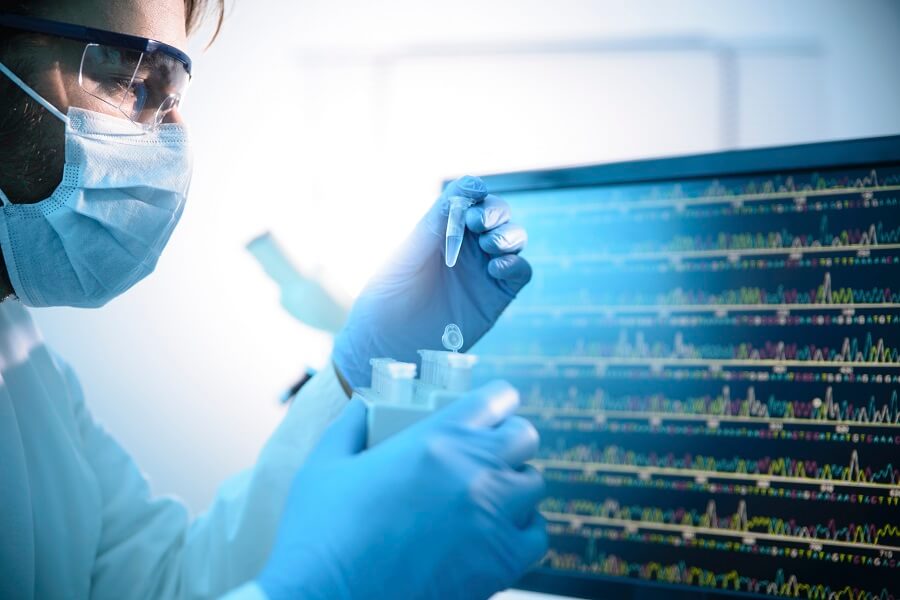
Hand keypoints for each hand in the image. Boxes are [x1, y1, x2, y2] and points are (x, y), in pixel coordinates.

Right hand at [257, 381, 547, 599]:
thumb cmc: (320, 534)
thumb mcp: (325, 464)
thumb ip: (351, 425)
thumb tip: (363, 404)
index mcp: (435, 439)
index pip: (498, 398)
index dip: (496, 402)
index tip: (488, 412)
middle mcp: (473, 471)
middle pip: (525, 437)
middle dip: (508, 443)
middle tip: (486, 456)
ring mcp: (491, 518)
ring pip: (534, 485)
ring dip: (514, 487)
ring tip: (488, 497)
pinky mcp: (500, 563)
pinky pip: (537, 536)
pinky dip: (522, 532)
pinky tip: (496, 535)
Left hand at [333, 175, 530, 387]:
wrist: (387, 342)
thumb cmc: (388, 295)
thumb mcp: (408, 253)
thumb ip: (436, 222)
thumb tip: (465, 188)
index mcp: (443, 230)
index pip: (470, 198)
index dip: (475, 191)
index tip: (473, 193)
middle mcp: (468, 246)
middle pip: (498, 214)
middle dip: (495, 212)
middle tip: (478, 223)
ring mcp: (484, 270)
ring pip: (514, 238)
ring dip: (508, 235)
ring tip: (489, 246)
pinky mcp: (497, 296)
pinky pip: (520, 271)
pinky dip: (516, 264)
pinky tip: (497, 268)